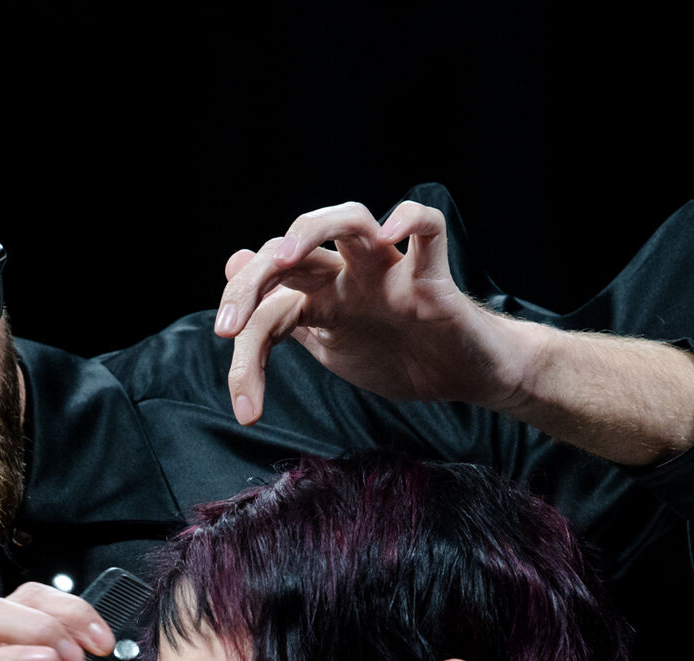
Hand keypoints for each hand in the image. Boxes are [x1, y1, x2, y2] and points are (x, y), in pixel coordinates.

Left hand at [214, 200, 520, 424]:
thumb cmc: (401, 356)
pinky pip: (429, 230)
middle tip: (230, 327)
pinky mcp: (432, 280)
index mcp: (322, 297)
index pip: (269, 304)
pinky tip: (389, 234)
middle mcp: (349, 276)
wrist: (464, 376)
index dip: (247, 353)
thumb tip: (233, 263)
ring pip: (349, 219)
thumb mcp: (329, 344)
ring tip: (284, 258)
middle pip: (291, 250)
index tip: (246, 407)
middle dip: (251, 281)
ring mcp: (389, 273)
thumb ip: (283, 313)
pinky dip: (411, 220)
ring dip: (308, 229)